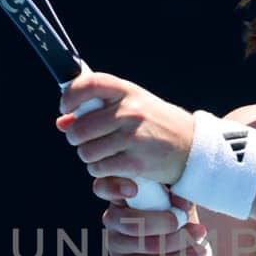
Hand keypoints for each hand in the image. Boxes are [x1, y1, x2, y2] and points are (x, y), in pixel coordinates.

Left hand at [56, 71, 194, 187]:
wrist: (193, 148)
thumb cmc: (157, 125)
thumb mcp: (132, 106)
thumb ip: (98, 110)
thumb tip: (62, 122)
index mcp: (128, 92)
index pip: (90, 84)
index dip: (70, 96)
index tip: (66, 108)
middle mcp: (130, 111)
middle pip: (80, 128)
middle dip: (77, 138)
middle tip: (86, 141)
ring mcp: (134, 137)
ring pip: (87, 152)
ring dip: (89, 157)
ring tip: (104, 154)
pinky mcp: (136, 162)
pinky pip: (100, 169)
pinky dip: (101, 171)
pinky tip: (113, 166)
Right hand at [94, 176, 208, 255]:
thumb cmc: (168, 220)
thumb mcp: (173, 203)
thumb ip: (176, 196)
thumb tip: (183, 202)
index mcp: (121, 196)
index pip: (103, 187)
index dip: (114, 188)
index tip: (133, 190)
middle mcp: (112, 218)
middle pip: (129, 220)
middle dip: (163, 221)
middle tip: (186, 219)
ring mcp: (115, 244)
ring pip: (145, 244)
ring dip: (179, 241)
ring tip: (199, 235)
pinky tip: (197, 254)